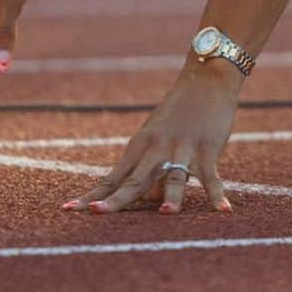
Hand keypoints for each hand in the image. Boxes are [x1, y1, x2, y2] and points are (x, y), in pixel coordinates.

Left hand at [61, 61, 240, 213]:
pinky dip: (217, 194)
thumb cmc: (180, 112)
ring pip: (175, 177)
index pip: (112, 177)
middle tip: (97, 214)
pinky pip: (212, 175)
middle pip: (135, 180)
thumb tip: (149, 200)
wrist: (206, 78)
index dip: (93, 195)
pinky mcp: (208, 147)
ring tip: (167, 214)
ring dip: (171, 196)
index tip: (68, 210)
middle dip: (117, 200)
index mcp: (141, 146)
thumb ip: (150, 168)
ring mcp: (183, 147)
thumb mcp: (157, 136)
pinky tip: (223, 210)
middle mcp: (157, 148)